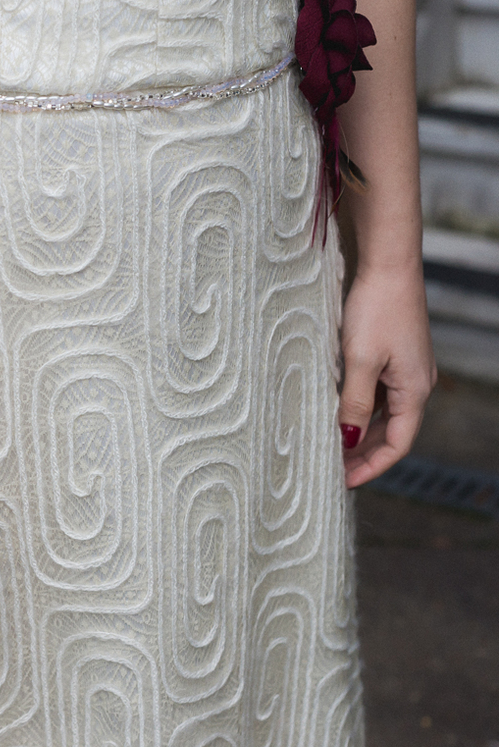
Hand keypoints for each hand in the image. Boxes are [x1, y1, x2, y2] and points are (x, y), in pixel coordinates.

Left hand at [337, 263, 437, 488]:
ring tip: (330, 447)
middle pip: (391, 432)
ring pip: (383, 413)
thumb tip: (347, 440)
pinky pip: (378, 392)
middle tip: (331, 471)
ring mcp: (406, 368)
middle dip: (363, 454)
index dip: (371, 467)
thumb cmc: (377, 309)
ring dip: (359, 432)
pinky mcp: (393, 354)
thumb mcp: (360, 361)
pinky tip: (336, 411)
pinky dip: (359, 408)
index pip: (397, 444)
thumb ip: (355, 403)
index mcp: (415, 389)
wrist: (389, 264)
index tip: (343, 482)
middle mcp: (416, 382)